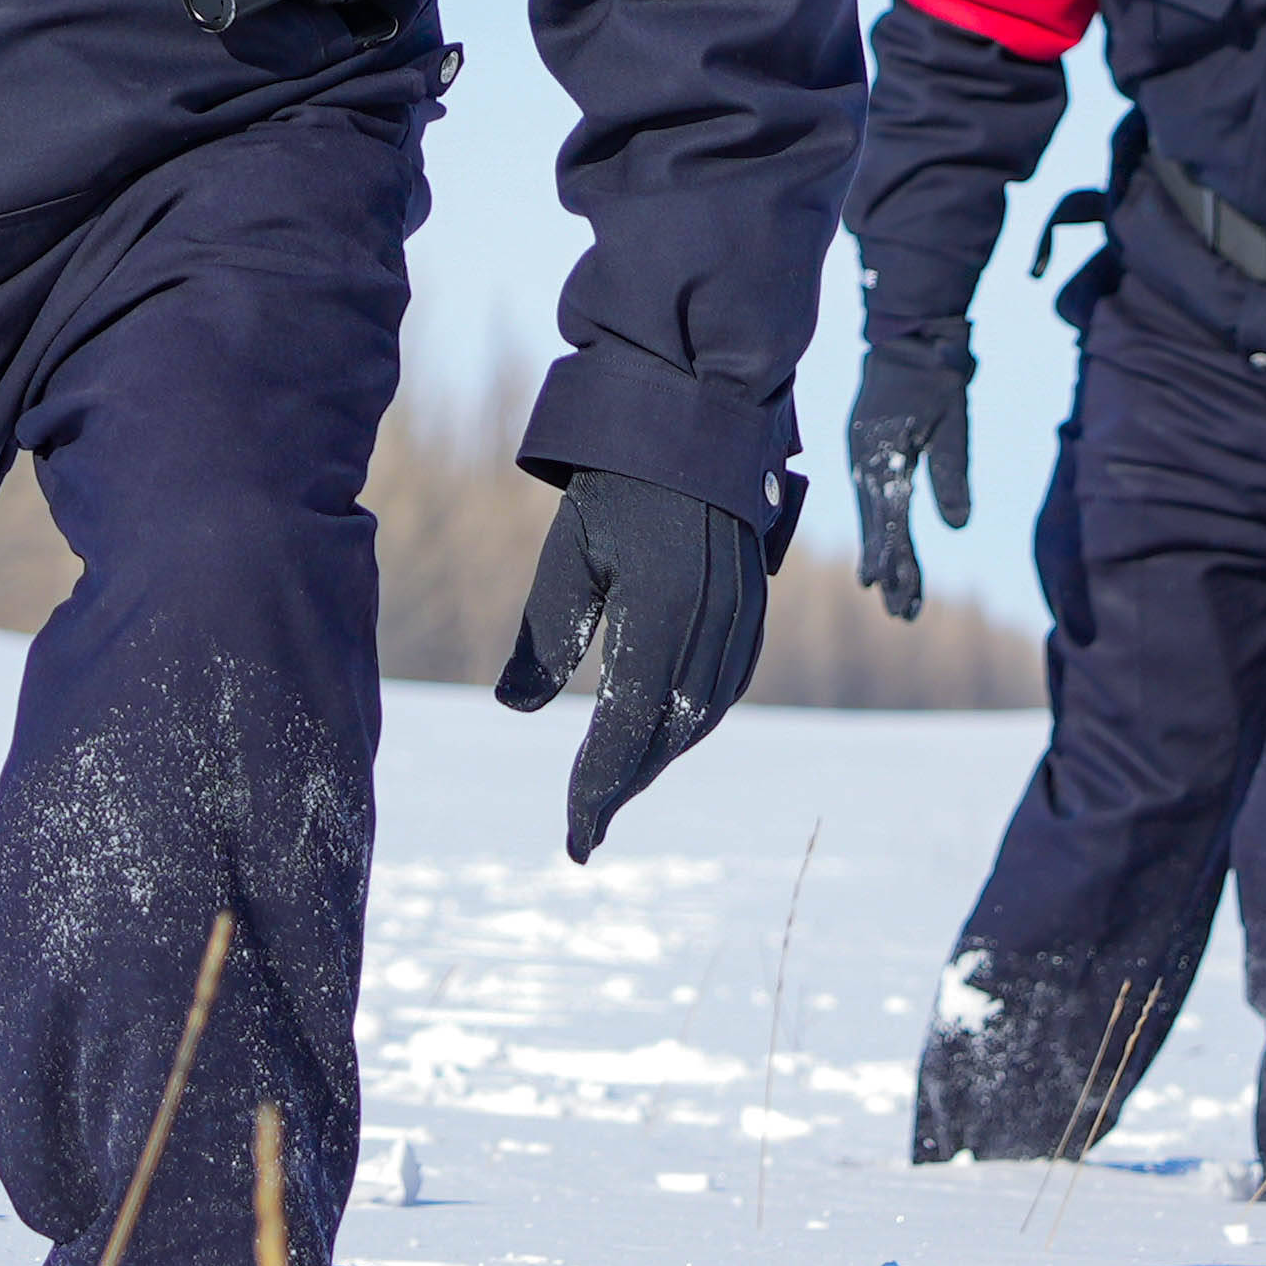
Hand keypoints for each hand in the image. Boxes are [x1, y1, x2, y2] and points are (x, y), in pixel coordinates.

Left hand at [494, 469, 767, 861]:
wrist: (694, 426)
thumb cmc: (618, 490)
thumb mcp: (568, 557)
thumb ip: (546, 636)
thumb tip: (514, 707)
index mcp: (658, 615)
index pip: (624, 729)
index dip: (597, 789)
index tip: (574, 839)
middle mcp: (708, 627)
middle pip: (667, 736)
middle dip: (623, 786)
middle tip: (585, 826)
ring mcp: (739, 620)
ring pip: (701, 717)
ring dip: (658, 759)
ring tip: (614, 788)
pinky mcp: (751, 611)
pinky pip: (727, 688)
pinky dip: (693, 723)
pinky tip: (666, 735)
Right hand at [840, 319, 975, 622]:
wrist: (908, 334)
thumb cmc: (937, 377)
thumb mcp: (954, 424)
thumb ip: (953, 474)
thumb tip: (958, 527)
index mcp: (885, 456)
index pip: (892, 522)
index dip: (898, 561)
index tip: (898, 596)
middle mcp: (865, 461)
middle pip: (878, 527)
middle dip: (891, 570)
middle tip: (903, 613)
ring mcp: (860, 456)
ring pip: (872, 516)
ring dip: (883, 554)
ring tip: (889, 592)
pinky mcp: (864, 450)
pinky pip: (870, 499)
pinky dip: (878, 527)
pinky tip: (883, 547)